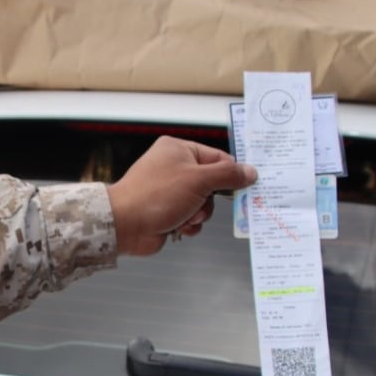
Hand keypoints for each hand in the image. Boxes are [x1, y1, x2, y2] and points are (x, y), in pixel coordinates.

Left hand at [107, 136, 256, 256]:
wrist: (125, 224)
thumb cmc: (156, 195)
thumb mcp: (198, 180)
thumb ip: (227, 175)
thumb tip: (250, 172)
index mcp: (179, 149)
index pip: (218, 158)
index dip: (230, 174)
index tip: (243, 187)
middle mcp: (174, 166)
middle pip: (212, 183)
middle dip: (209, 200)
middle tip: (199, 204)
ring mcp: (170, 190)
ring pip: (204, 203)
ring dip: (199, 214)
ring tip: (184, 216)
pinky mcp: (168, 210)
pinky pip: (192, 217)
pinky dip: (189, 224)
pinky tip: (178, 226)